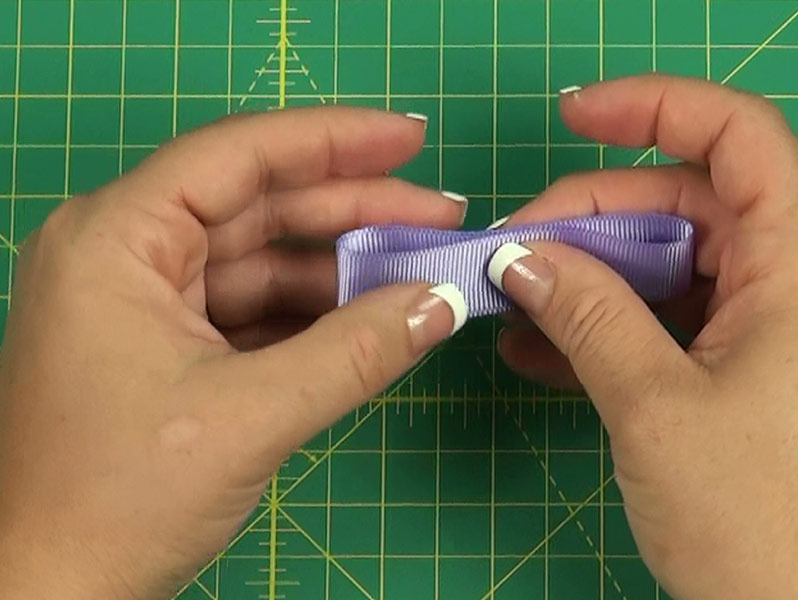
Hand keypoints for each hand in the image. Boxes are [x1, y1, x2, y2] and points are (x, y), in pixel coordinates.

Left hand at [0, 108, 466, 598]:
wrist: (45, 597)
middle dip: (355, 210)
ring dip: (342, 268)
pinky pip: (254, 309)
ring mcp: (145, 302)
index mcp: (117, 239)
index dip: (335, 139)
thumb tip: (442, 302)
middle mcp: (126, 254)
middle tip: (442, 217)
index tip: (412, 138)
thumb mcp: (249, 416)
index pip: (239, 156)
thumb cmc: (114, 501)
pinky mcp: (166, 347)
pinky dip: (315, 314)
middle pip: (258, 205)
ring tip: (422, 274)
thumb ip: (356, 351)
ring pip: (262, 260)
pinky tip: (374, 316)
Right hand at [490, 76, 797, 599]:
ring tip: (514, 305)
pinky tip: (545, 353)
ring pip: (679, 267)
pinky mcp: (759, 377)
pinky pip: (682, 325)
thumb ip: (585, 312)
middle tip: (513, 250)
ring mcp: (782, 332)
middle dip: (596, 216)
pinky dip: (619, 329)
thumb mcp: (654, 404)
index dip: (652, 108)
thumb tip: (519, 256)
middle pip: (692, 203)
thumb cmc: (759, 519)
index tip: (573, 119)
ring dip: (596, 280)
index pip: (736, 134)